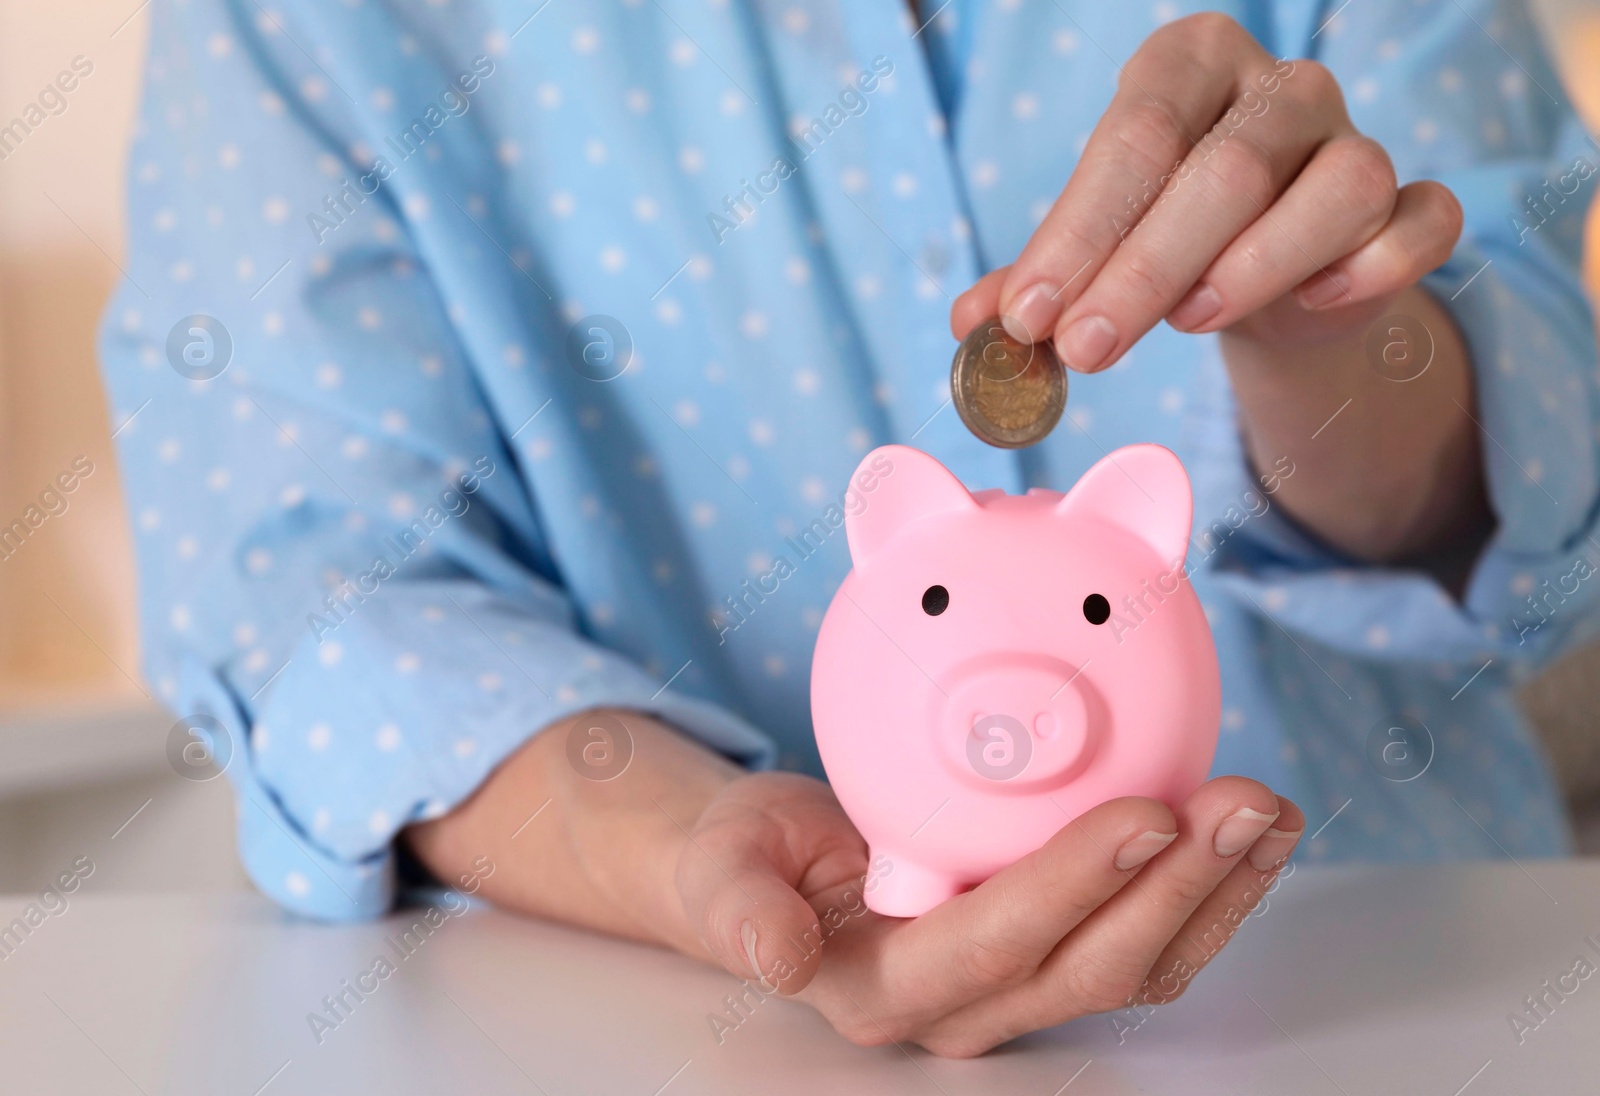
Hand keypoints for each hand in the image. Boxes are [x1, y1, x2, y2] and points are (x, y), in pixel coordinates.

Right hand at [679, 770, 1302, 1057]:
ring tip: (1267, 812)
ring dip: (1215, 894)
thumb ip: (738, 906)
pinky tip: (1246, 831)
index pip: (995, 941)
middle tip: (1240, 802)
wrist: (774, 871)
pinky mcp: (1053, 956)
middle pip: (1091, 967)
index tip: (1145, 813)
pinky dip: (1209, 889)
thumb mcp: (721, 865)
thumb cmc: (749, 856)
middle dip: (1178, 890)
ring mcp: (1017, 991)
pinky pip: (1147, 941)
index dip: (1074, 886)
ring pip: (1138, 968)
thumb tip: (771, 958)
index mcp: (883, 986)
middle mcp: (962, 1009)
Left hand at [952, 12, 1483, 568]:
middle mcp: (1281, 87)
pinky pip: (1423, 224)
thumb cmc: (1160, 243)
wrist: (1265, 278)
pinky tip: (1316, 305)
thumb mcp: (1091, 252)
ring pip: (1339, 188)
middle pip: (1228, 169)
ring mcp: (1356, 138)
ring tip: (1191, 322)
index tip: (1028, 317)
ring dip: (1257, 266)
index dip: (1080, 231)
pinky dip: (1374, 268)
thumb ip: (1035, 280)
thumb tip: (970, 327)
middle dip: (1144, 270)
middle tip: (1082, 351)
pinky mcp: (1413, 202)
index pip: (1137, 135)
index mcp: (1188, 66)